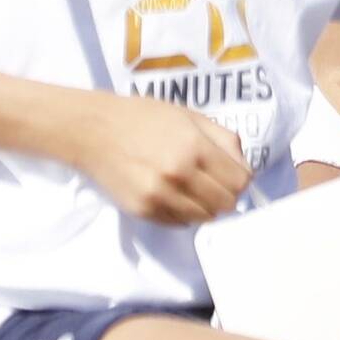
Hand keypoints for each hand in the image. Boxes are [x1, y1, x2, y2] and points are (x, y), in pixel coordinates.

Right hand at [73, 94, 252, 225]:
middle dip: (225, 194)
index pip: (239, 181)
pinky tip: (173, 194)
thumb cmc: (144, 118)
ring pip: (204, 217)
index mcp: (195, 146)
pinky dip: (183, 213)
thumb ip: (223, 139)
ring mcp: (160, 196)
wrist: (95, 131)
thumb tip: (244, 167)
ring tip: (191, 188)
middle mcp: (179, 174)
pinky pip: (179, 223)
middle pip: (225, 203)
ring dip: (205, 206)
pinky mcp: (144, 211)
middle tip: (212, 183)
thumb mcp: (190, 116)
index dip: (240, 179)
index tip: (231, 174)